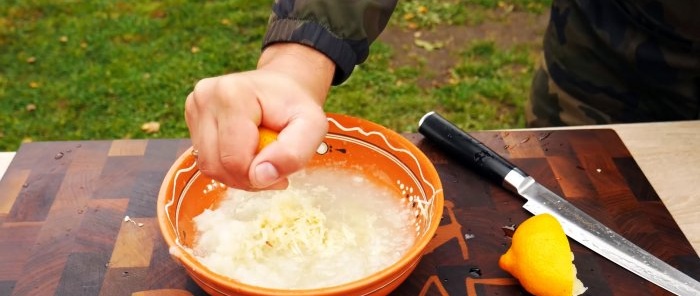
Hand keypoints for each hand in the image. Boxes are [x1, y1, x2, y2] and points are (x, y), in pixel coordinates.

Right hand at [185, 43, 334, 189]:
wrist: (284, 84)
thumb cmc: (297, 105)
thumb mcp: (313, 127)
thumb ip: (294, 153)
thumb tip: (260, 176)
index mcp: (232, 94)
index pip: (235, 159)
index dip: (259, 176)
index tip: (282, 170)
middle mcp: (205, 97)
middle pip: (216, 165)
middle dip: (247, 178)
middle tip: (273, 169)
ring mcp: (195, 105)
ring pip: (207, 166)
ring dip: (236, 175)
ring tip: (261, 160)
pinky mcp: (192, 117)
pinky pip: (205, 158)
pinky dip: (227, 166)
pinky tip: (246, 153)